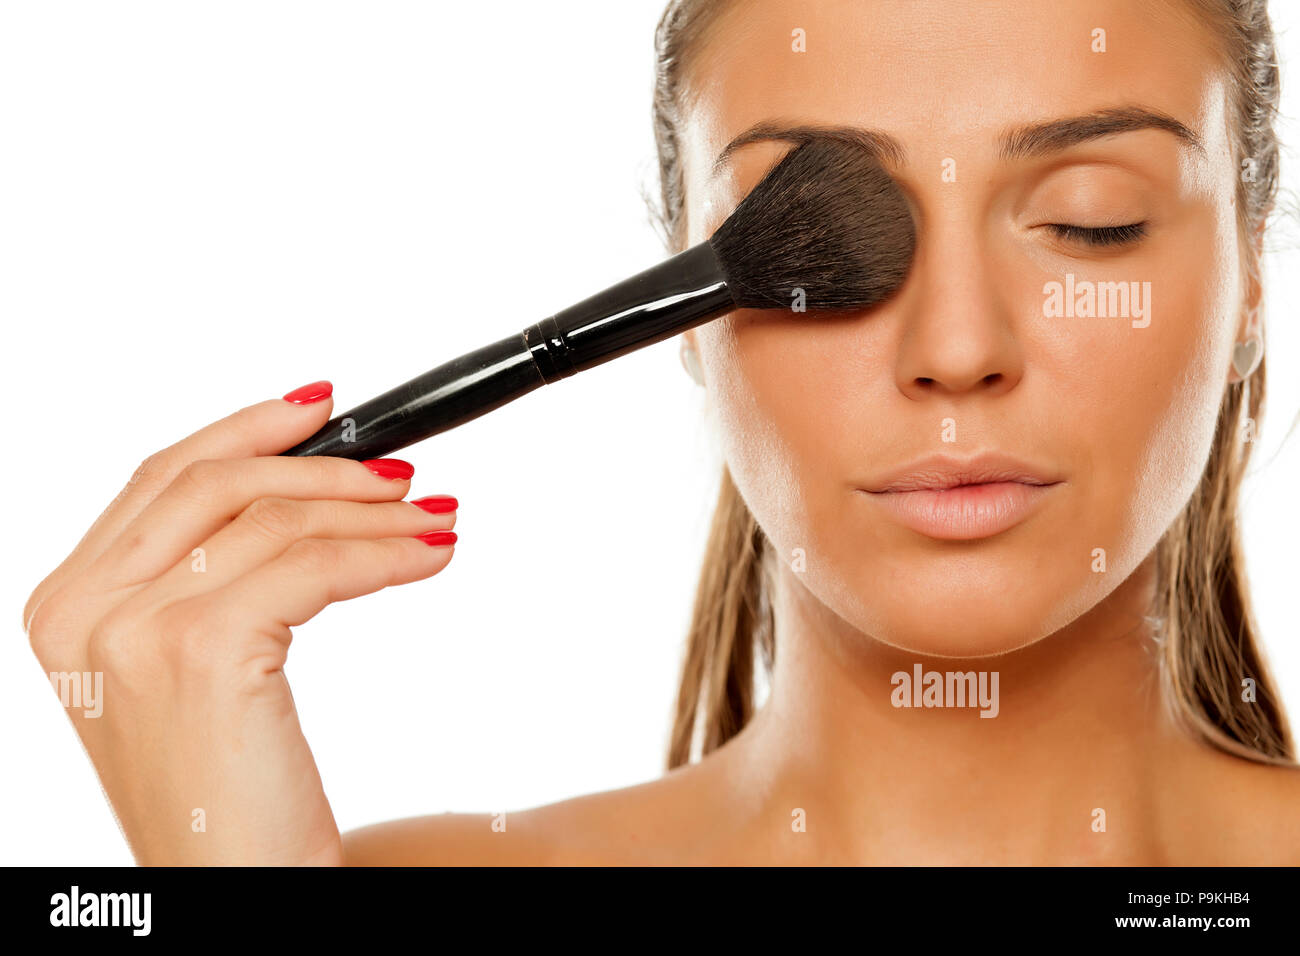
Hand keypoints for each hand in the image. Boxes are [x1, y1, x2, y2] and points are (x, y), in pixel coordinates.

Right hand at [23, 381, 457, 864]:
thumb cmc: (225, 796)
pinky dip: (384, 552)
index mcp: (68, 606)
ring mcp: (133, 630)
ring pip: (273, 520)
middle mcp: (83, 610)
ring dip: (372, 511)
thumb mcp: (195, 671)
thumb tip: (301, 493)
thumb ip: (212, 579)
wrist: (236, 892)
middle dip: (324, 466)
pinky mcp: (200, 652)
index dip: (246, 429)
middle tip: (404, 475)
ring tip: (436, 516)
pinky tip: (429, 556)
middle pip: (216, 482)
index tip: (321, 408)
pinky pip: (313, 566)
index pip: (162, 477)